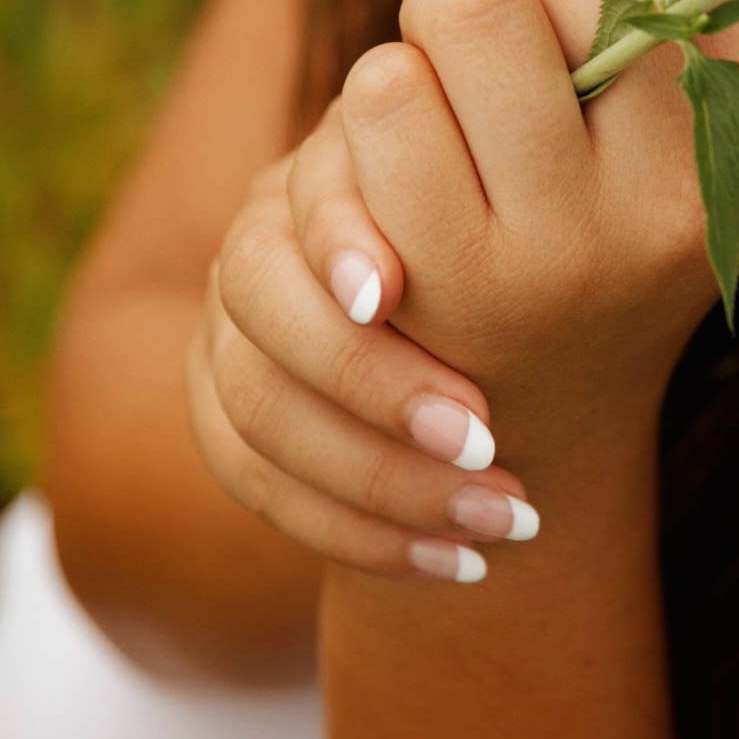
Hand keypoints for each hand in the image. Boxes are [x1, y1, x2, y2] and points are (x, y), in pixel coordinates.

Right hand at [187, 138, 542, 582]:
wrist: (496, 324)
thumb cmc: (516, 239)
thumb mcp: (506, 205)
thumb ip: (476, 188)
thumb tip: (437, 229)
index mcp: (322, 175)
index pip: (293, 205)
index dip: (336, 242)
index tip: (400, 294)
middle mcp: (258, 246)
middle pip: (265, 320)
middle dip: (375, 386)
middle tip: (486, 441)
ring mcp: (227, 335)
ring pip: (257, 416)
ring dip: (382, 483)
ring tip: (504, 519)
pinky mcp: (222, 417)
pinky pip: (259, 487)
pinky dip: (356, 535)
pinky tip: (455, 563)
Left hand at [332, 0, 738, 426]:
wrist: (512, 455)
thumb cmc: (563, 227)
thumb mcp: (610, 108)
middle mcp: (697, 185)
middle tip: (521, 64)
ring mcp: (575, 241)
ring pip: (451, 5)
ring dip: (425, 53)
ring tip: (455, 140)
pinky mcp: (451, 280)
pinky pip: (370, 98)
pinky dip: (359, 130)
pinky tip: (396, 204)